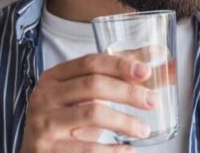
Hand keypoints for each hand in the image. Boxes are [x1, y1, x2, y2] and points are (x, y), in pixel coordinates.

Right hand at [19, 53, 159, 151]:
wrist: (37, 151)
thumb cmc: (69, 116)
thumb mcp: (87, 92)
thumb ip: (122, 73)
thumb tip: (161, 56)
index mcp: (55, 76)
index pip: (90, 62)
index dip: (120, 65)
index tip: (146, 72)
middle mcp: (45, 96)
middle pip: (93, 85)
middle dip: (128, 92)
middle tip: (153, 102)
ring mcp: (44, 122)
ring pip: (91, 113)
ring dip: (124, 122)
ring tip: (143, 129)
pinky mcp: (47, 149)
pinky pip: (86, 148)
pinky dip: (112, 150)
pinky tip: (128, 149)